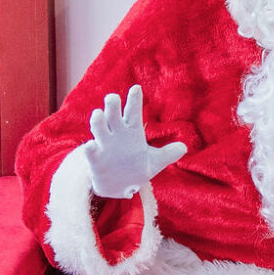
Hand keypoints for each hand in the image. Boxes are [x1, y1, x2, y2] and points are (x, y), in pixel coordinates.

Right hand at [84, 85, 186, 199]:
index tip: (136, 88)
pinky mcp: (95, 160)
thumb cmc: (135, 168)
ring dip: (98, 121)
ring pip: (98, 128)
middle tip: (113, 97)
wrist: (118, 187)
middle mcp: (116, 134)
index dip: (134, 100)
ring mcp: (104, 145)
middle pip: (113, 115)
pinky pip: (90, 152)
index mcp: (131, 131)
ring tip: (98, 114)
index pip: (133, 112)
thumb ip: (167, 154)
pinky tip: (91, 146)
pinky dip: (90, 148)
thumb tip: (184, 148)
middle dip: (112, 105)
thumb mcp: (153, 162)